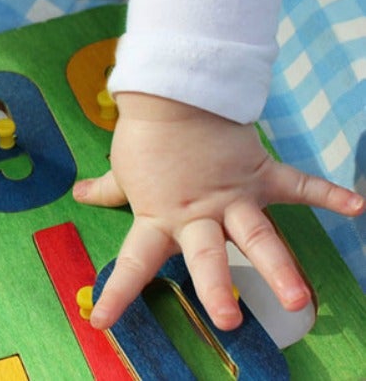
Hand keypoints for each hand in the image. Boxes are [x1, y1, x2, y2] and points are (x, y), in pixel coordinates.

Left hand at [73, 93, 364, 330]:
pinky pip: (297, 185)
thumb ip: (106, 189)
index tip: (100, 323)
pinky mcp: (258, 173)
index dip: (117, 294)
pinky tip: (356, 208)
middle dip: (217, 288)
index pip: (133, 263)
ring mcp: (231, 196)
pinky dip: (327, 193)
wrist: (172, 93)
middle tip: (227, 321)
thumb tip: (78, 193)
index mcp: (158, 218)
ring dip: (277, 265)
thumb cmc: (144, 136)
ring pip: (256, 234)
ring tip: (297, 298)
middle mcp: (197, 215)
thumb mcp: (122, 169)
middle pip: (207, 256)